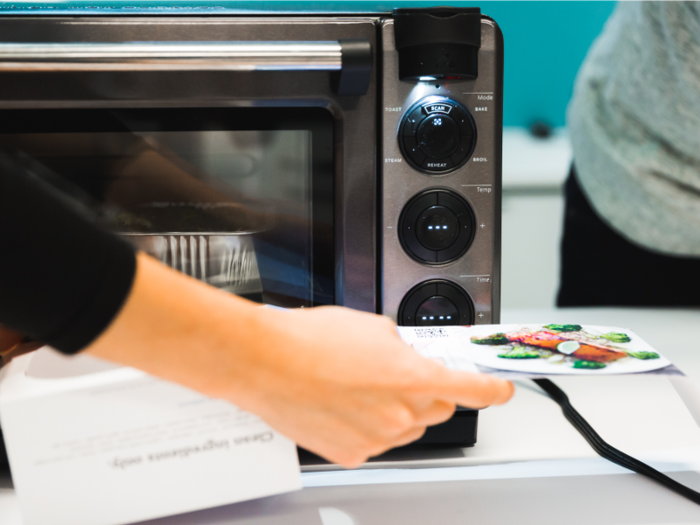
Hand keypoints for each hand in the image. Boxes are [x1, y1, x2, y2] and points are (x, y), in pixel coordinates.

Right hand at [222, 306, 513, 466]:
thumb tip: (405, 353)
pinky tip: (342, 404)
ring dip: (396, 409)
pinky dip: (368, 426)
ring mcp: (376, 438)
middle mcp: (400, 414)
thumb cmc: (311, 340)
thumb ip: (400, 345)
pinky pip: (375, 441)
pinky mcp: (350, 453)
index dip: (493, 389)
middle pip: (438, 408)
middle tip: (398, 373)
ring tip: (359, 386)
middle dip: (429, 391)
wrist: (265, 363)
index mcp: (413, 377)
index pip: (472, 389)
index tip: (501, 389)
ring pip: (406, 426)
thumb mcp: (370, 326)